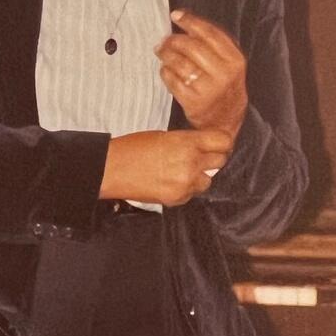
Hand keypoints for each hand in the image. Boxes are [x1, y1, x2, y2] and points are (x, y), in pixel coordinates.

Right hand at [100, 128, 233, 206]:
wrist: (112, 169)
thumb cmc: (133, 147)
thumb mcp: (164, 136)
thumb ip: (187, 142)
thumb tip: (204, 147)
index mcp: (187, 143)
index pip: (223, 142)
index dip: (222, 142)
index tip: (219, 143)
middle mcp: (191, 163)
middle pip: (220, 161)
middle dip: (213, 159)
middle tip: (202, 157)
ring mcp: (185, 184)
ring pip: (208, 181)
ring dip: (199, 177)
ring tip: (181, 172)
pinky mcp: (177, 199)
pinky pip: (191, 194)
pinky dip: (185, 189)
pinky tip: (169, 182)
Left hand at [155, 10, 247, 141]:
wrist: (227, 120)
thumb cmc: (225, 86)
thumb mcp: (229, 64)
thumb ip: (213, 43)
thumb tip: (183, 19)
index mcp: (234, 60)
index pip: (210, 33)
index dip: (190, 21)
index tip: (176, 15)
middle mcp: (224, 74)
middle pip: (192, 47)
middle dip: (174, 40)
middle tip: (164, 40)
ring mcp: (208, 89)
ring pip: (180, 63)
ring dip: (166, 54)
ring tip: (161, 51)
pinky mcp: (193, 102)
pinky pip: (173, 80)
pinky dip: (165, 72)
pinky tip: (165, 69)